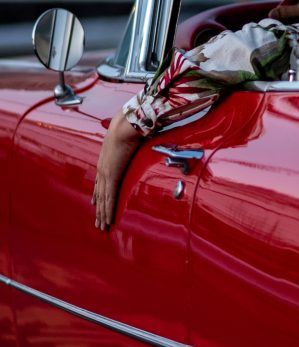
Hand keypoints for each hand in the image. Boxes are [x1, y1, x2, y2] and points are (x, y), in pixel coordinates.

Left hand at [92, 110, 141, 230]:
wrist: (126, 125)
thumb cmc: (131, 127)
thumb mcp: (131, 138)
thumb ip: (136, 143)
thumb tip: (147, 139)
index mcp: (106, 160)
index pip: (101, 182)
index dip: (98, 195)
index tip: (96, 204)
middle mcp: (103, 169)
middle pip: (100, 195)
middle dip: (100, 210)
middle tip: (99, 224)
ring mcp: (106, 174)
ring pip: (104, 200)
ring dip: (103, 215)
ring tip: (103, 228)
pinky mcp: (112, 178)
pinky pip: (110, 199)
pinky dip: (109, 211)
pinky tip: (109, 221)